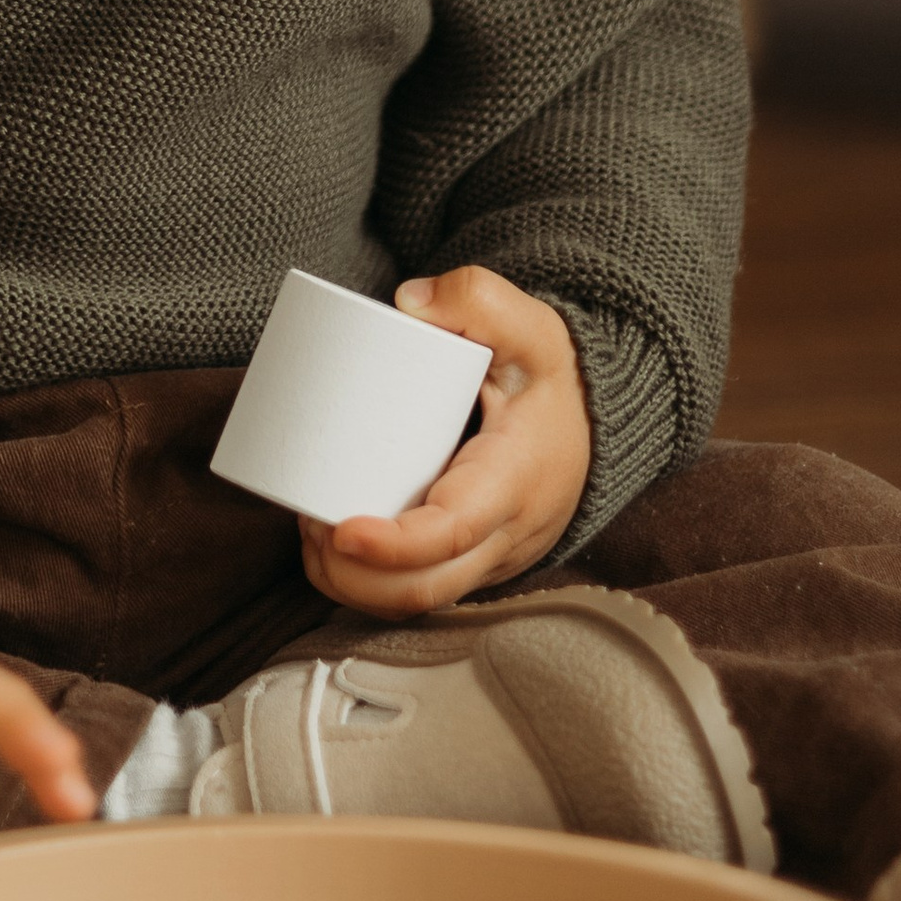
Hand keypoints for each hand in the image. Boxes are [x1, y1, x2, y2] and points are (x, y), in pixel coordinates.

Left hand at [299, 266, 589, 618]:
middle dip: (353, 576)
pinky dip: (372, 589)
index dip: (393, 547)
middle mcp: (505, 537)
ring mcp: (490, 558)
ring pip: (419, 603)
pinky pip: (423, 595)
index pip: (452, 534)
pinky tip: (332, 556)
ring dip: (354, 586)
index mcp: (514, 482)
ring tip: (309, 535)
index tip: (339, 531)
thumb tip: (407, 306)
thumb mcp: (533, 327)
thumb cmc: (554, 378)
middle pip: (425, 588)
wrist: (594, 421)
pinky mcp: (474, 563)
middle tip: (306, 524)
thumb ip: (479, 298)